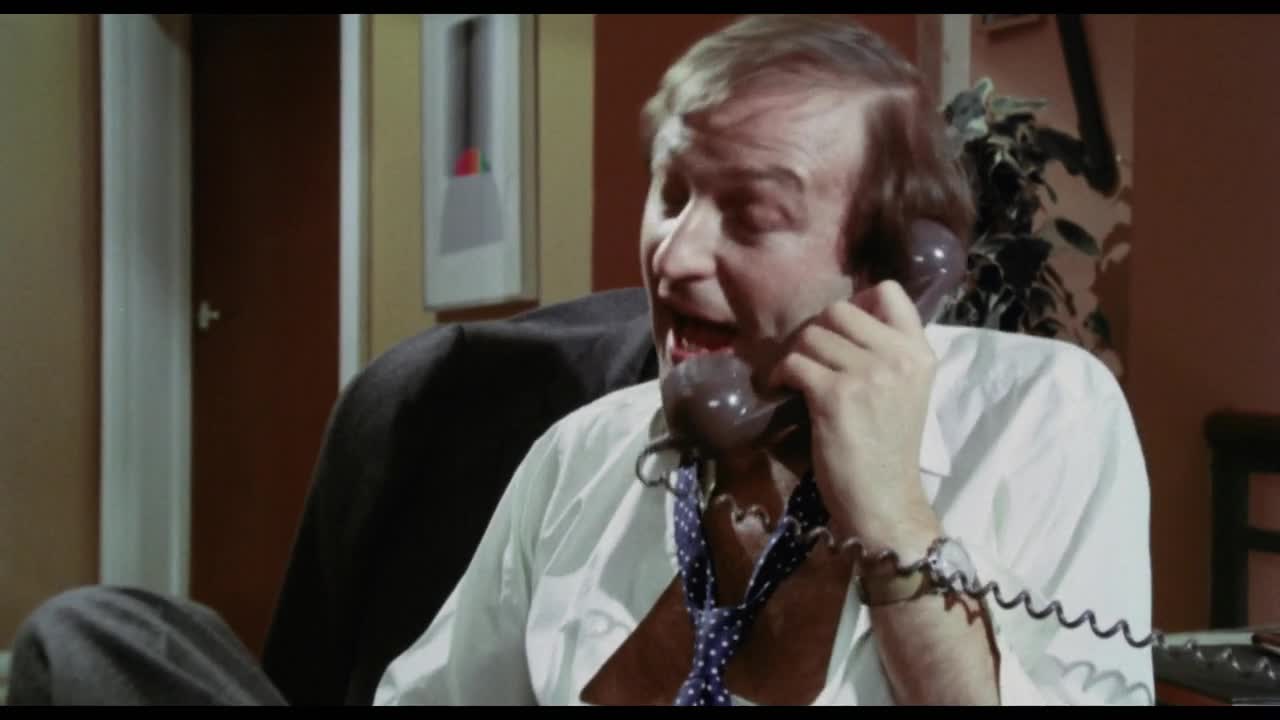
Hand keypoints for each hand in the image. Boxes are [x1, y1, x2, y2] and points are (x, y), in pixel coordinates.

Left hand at [765, 280, 941, 555]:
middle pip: (838, 311)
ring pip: (811, 336)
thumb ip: (885, 354)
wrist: (883, 502)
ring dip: (795, 356)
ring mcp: (869, 374)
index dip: (858, 301)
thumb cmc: (887, 451)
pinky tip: (782, 390)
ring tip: (795, 379)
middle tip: (809, 360)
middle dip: (815, 332)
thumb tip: (840, 323)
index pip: (890, 292)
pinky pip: (794, 363)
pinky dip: (780, 375)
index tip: (840, 330)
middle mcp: (898, 357)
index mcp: (920, 353)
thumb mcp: (904, 392)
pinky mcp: (836, 395)